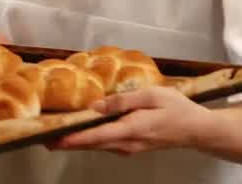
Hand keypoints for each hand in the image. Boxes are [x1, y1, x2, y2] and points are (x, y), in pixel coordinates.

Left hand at [53, 86, 214, 155]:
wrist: (198, 130)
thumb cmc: (176, 108)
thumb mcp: (151, 95)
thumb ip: (122, 101)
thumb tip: (96, 105)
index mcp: (132, 129)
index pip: (97, 136)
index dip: (74, 139)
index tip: (54, 139)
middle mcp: (128, 143)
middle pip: (92, 144)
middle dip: (67, 141)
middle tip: (43, 137)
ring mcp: (129, 147)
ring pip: (97, 145)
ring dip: (76, 141)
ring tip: (54, 133)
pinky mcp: (131, 146)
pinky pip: (105, 143)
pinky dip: (89, 139)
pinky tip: (78, 131)